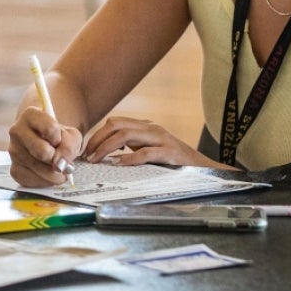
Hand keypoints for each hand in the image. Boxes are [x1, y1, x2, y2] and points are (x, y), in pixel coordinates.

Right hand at [8, 106, 82, 186]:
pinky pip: (34, 180)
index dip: (60, 139)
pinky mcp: (14, 170)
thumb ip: (69, 146)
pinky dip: (46, 180)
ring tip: (56, 166)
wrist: (47, 143)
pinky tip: (47, 172)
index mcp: (30, 115)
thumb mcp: (70, 135)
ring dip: (55, 173)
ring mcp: (13, 151)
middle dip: (57, 158)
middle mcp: (17, 131)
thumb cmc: (59, 136)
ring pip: (40, 169)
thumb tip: (59, 165)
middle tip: (60, 157)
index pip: (50, 129)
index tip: (58, 140)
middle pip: (43, 152)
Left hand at [82, 116, 210, 166]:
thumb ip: (133, 147)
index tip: (87, 150)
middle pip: (116, 125)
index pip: (115, 123)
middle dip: (97, 139)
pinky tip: (118, 164)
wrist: (203, 167)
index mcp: (145, 126)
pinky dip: (129, 158)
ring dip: (106, 148)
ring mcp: (160, 139)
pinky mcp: (169, 153)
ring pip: (126, 135)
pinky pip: (145, 153)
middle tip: (88, 156)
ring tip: (97, 160)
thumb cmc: (174, 161)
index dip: (97, 135)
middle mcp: (151, 128)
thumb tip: (106, 156)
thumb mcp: (150, 149)